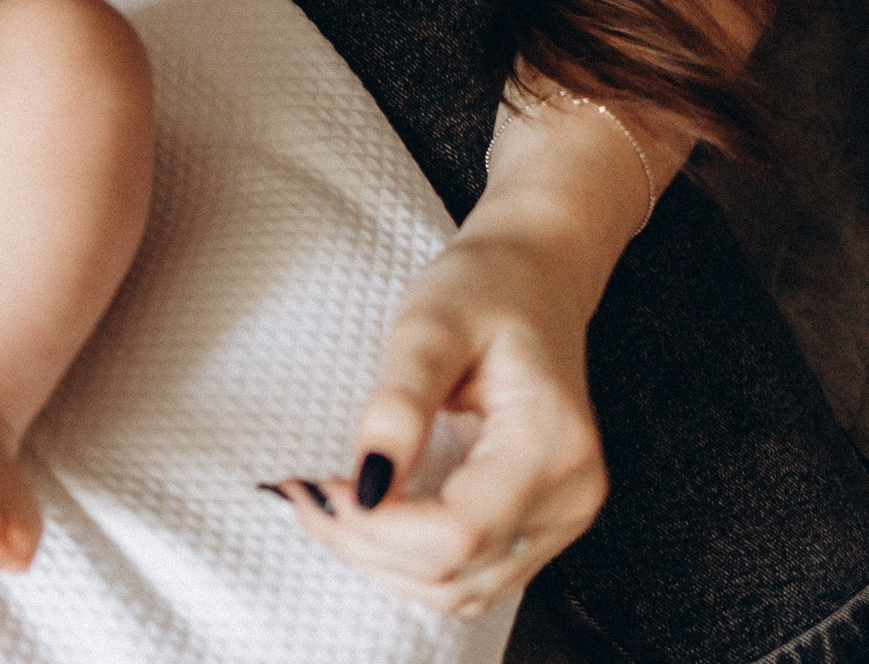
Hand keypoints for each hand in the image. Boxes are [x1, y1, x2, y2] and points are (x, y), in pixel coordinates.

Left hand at [269, 232, 607, 616]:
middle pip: (455, 572)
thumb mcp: (430, 325)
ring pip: (460, 589)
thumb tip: (364, 486)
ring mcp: (560, 519)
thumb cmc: (486, 289)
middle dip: (365, 545)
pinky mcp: (538, 525)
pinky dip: (409, 562)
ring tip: (323, 506)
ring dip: (381, 563)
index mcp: (551, 445)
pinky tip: (365, 518)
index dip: (378, 527)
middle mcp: (569, 497)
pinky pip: (469, 576)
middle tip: (300, 494)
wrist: (535, 279)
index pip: (459, 532)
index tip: (316, 485)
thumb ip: (399, 405)